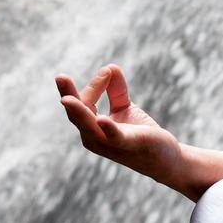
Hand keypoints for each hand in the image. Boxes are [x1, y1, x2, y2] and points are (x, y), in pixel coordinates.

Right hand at [56, 64, 184, 187]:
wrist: (163, 156)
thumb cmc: (139, 133)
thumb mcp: (124, 108)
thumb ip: (115, 90)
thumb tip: (110, 67)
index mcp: (91, 128)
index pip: (83, 102)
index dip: (95, 84)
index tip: (108, 71)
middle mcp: (94, 138)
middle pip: (77, 114)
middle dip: (67, 95)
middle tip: (59, 76)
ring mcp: (109, 143)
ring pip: (89, 126)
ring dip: (78, 111)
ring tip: (66, 98)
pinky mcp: (128, 144)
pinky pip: (114, 137)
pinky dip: (107, 128)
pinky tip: (102, 119)